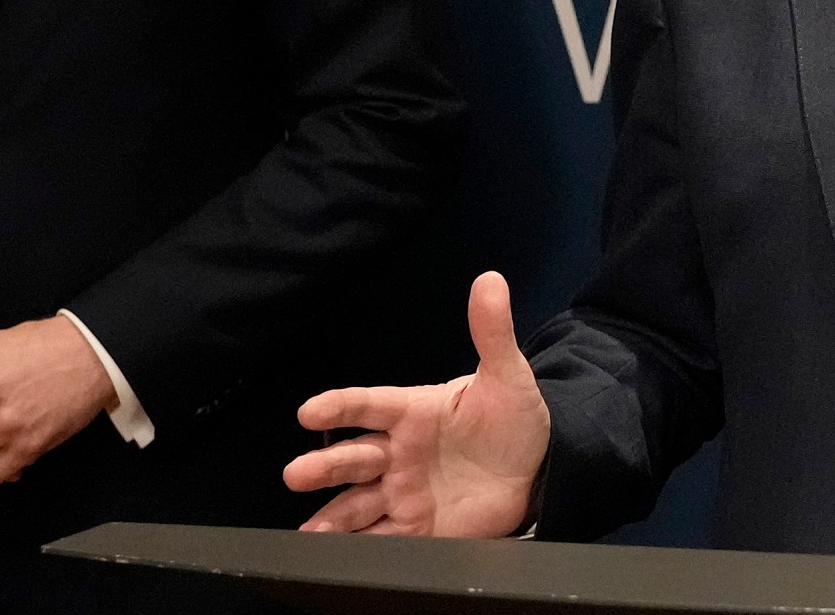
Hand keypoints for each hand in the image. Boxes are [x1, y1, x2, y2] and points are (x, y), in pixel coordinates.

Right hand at [284, 271, 549, 536]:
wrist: (536, 469)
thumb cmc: (512, 418)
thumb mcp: (507, 375)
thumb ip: (493, 332)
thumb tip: (491, 279)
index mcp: (412, 412)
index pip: (369, 405)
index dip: (340, 406)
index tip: (309, 411)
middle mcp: (397, 452)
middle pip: (353, 458)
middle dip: (325, 465)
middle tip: (297, 473)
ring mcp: (403, 492)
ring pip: (357, 503)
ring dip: (331, 515)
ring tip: (309, 532)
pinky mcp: (416, 528)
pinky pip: (381, 539)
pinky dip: (358, 548)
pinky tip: (334, 555)